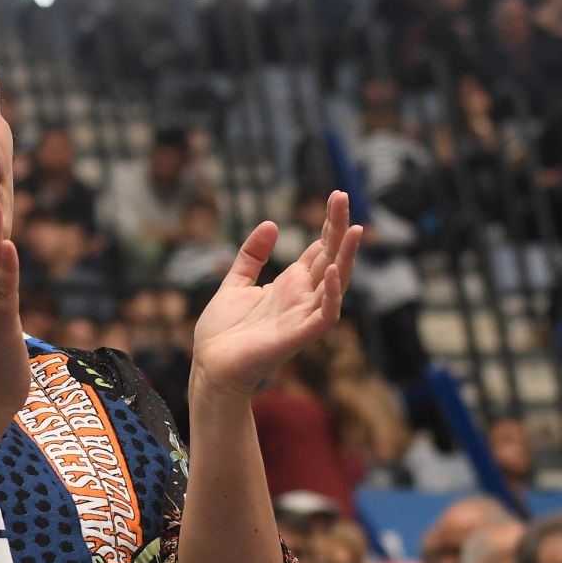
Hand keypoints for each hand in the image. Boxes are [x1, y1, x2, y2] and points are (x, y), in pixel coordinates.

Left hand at [191, 191, 361, 398]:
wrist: (209, 366)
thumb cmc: (222, 331)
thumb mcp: (235, 283)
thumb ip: (252, 256)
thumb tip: (271, 224)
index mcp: (289, 285)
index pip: (318, 251)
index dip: (328, 226)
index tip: (335, 197)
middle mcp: (302, 298)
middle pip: (330, 258)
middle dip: (339, 229)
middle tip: (343, 196)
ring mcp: (303, 316)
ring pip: (337, 283)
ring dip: (346, 257)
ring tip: (354, 228)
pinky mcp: (299, 335)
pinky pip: (325, 314)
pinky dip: (332, 294)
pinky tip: (332, 270)